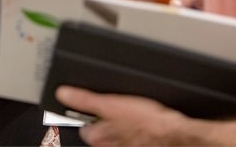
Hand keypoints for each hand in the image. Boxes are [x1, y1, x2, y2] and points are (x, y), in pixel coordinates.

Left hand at [56, 86, 188, 145]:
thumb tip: (63, 94)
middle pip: (97, 135)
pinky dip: (132, 134)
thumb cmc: (145, 121)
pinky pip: (130, 140)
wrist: (172, 132)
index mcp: (97, 137)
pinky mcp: (137, 145)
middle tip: (116, 110)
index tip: (95, 109)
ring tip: (130, 116)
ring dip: (119, 129)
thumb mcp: (111, 103)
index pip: (82, 128)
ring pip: (114, 139)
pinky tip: (140, 125)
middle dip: (104, 124)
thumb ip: (85, 100)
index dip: (88, 116)